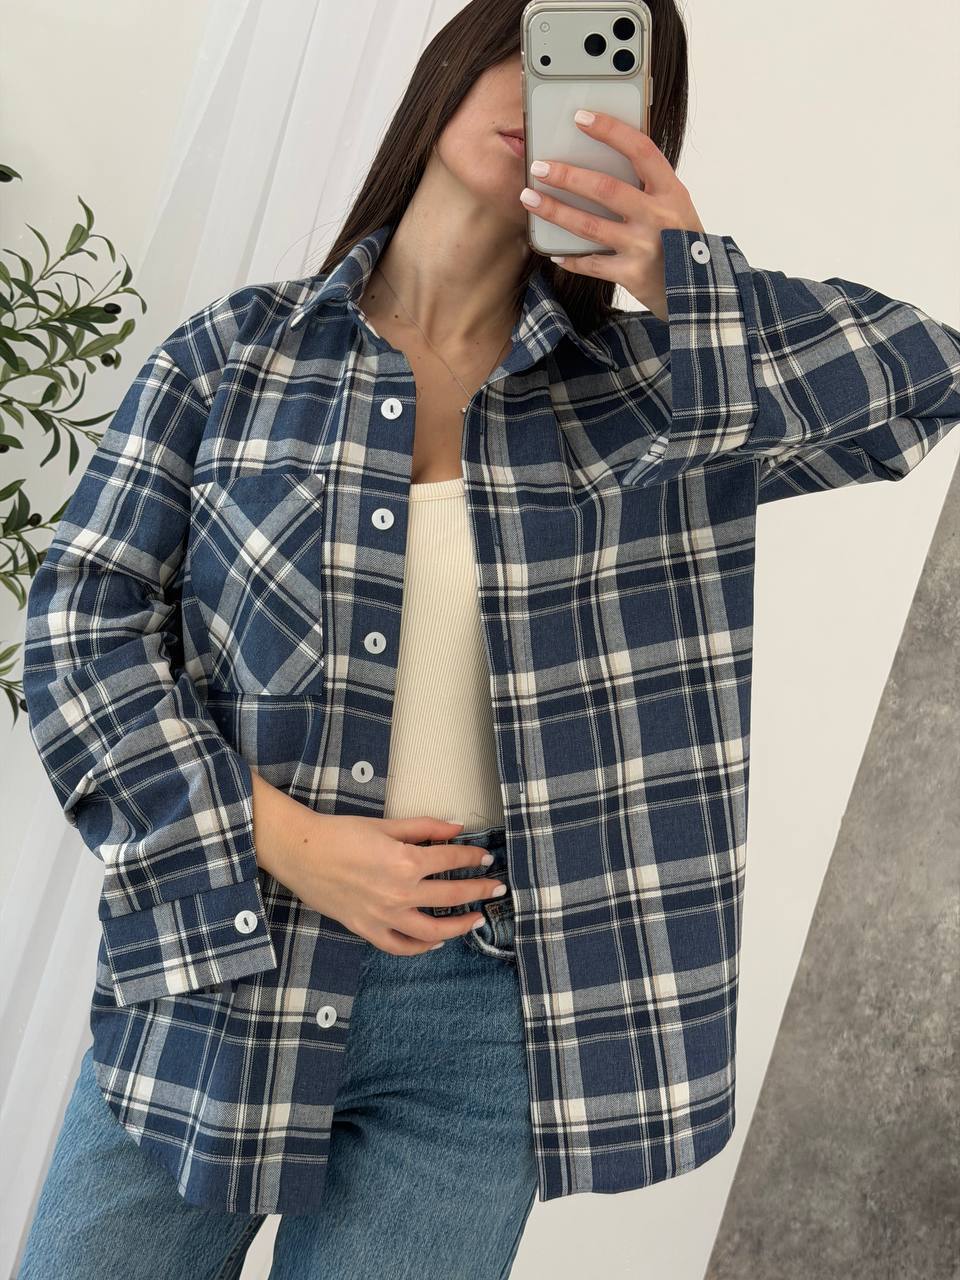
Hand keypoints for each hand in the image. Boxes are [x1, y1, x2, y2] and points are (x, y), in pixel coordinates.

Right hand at [271, 812, 507, 956]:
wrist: (300, 852)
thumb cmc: (341, 833)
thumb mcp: (386, 825)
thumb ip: (425, 828)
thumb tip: (456, 828)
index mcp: (406, 862)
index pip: (452, 861)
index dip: (472, 858)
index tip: (485, 859)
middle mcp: (400, 893)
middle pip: (452, 896)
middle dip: (479, 891)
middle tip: (497, 889)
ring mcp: (384, 916)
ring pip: (433, 931)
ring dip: (459, 927)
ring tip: (476, 920)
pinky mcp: (367, 929)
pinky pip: (400, 946)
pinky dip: (421, 947)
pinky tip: (435, 942)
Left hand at [519, 108, 705, 323]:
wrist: (700, 290)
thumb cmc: (681, 241)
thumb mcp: (675, 206)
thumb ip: (647, 186)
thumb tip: (600, 161)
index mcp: (671, 191)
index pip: (640, 150)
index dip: (610, 131)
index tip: (581, 118)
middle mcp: (658, 216)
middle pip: (605, 189)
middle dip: (567, 176)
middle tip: (538, 167)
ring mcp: (644, 247)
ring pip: (590, 226)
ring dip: (555, 211)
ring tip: (530, 198)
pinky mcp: (632, 275)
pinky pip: (592, 264)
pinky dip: (570, 258)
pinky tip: (553, 251)